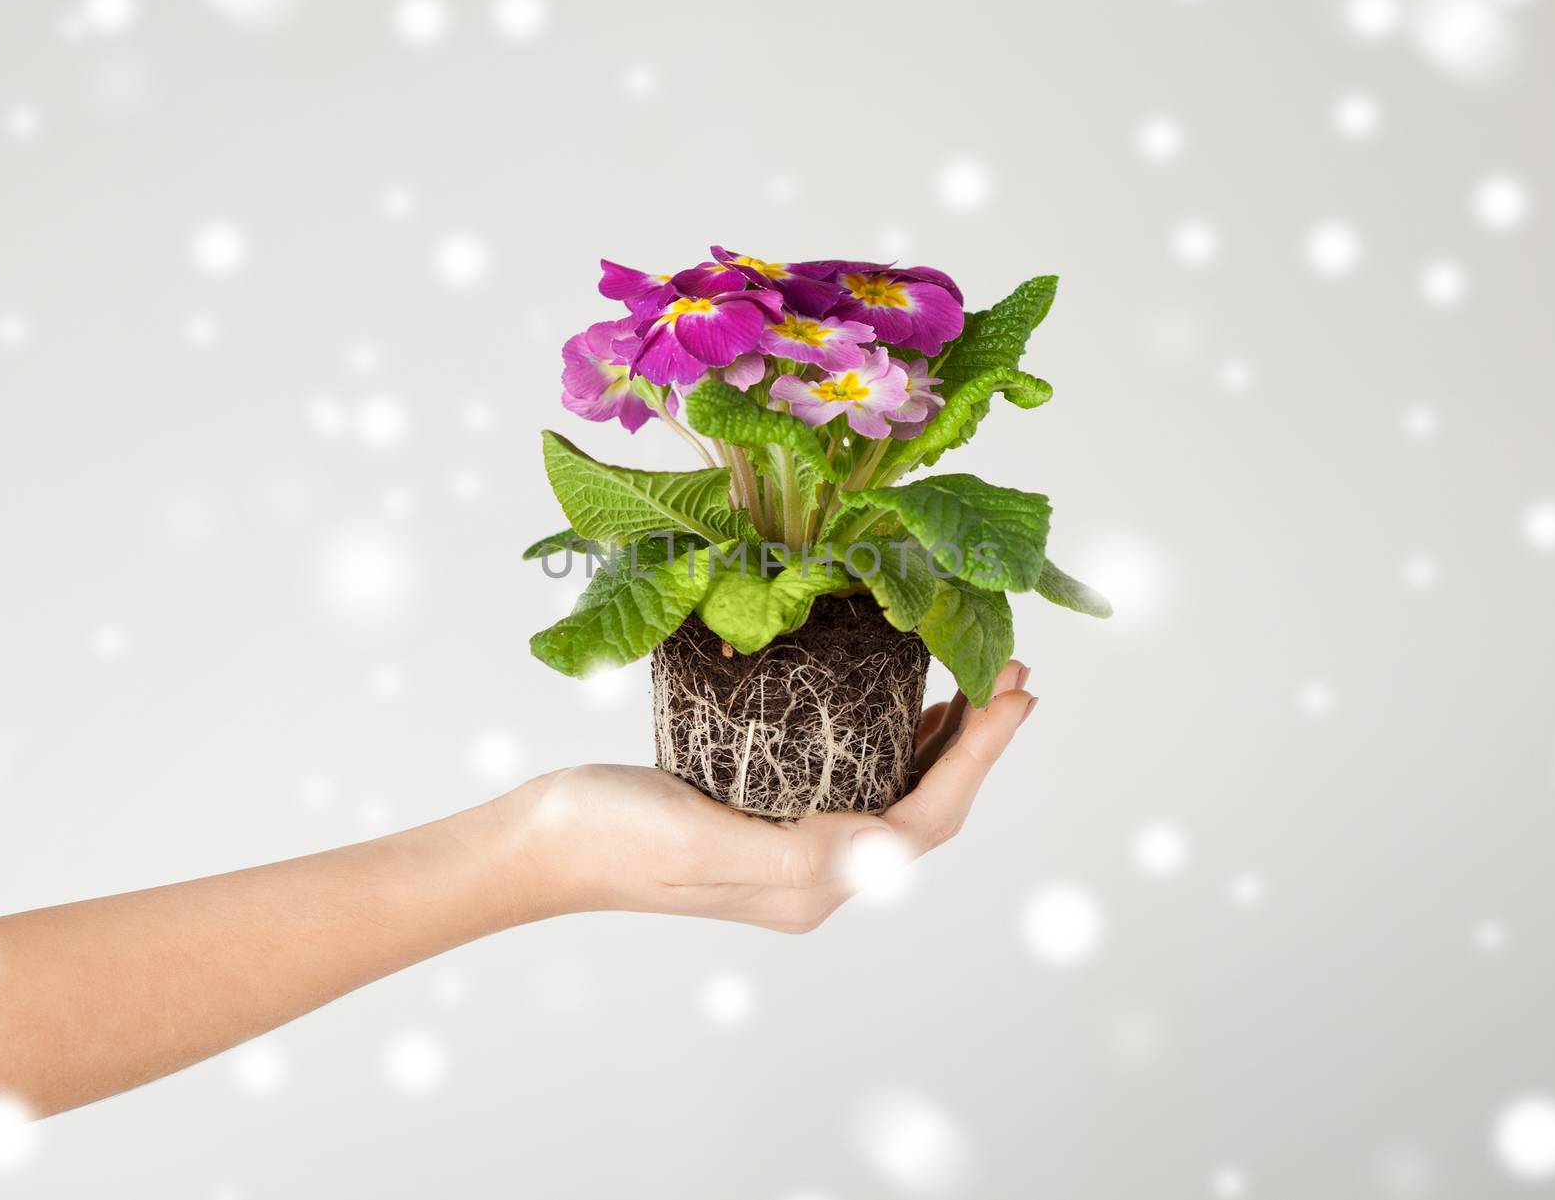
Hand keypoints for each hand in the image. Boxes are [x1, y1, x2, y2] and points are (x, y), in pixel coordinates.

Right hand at [501, 659, 1036, 932]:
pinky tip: (899, 701)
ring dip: (942, 738)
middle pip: (923, 806)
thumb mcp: (698, 839)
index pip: (923, 820)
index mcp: (811, 884)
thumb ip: (792, 851)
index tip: (1014, 694)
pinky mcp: (768, 816)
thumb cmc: (608, 835)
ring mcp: (792, 847)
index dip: (979, 758)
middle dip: (975, 742)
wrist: (540, 843)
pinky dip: (891, 736)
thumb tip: (879, 846)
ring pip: (894, 791)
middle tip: (1009, 671)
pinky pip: (855, 776)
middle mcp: (815, 874)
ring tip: (974, 679)